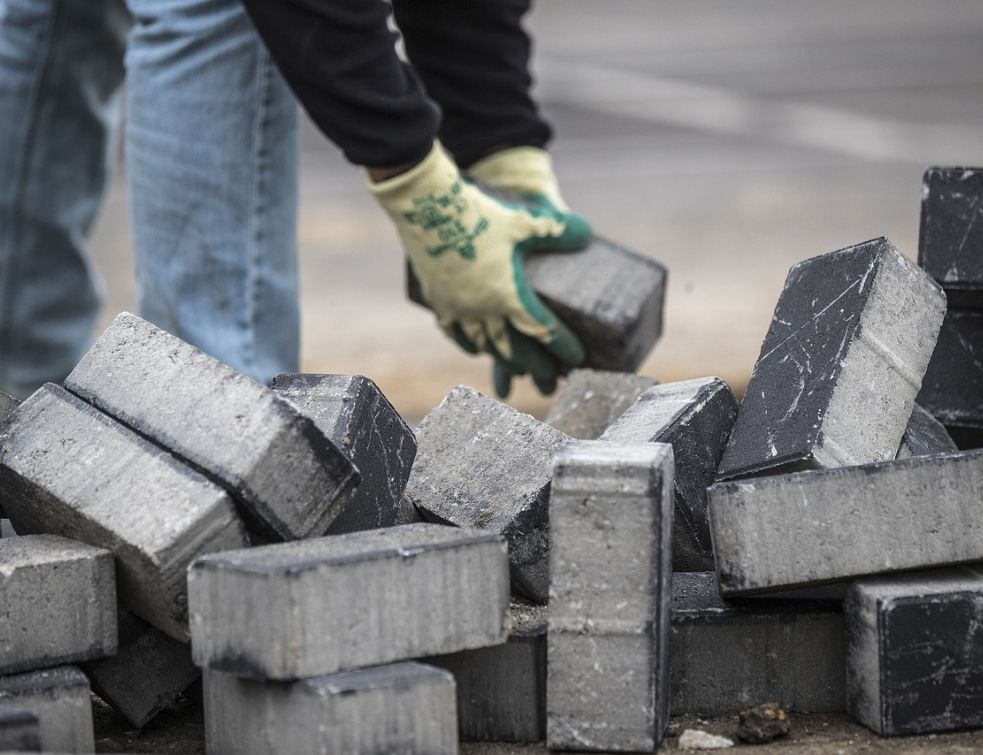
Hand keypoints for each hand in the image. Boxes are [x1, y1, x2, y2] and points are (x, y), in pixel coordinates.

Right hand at [370, 142, 588, 395]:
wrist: (427, 205)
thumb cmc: (481, 212)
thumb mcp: (526, 220)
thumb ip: (559, 230)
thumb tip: (588, 236)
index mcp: (509, 295)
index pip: (543, 329)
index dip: (563, 345)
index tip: (577, 358)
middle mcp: (483, 309)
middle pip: (513, 348)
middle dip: (534, 365)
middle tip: (550, 379)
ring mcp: (457, 307)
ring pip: (482, 343)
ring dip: (501, 357)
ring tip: (515, 368)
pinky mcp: (437, 299)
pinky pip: (452, 331)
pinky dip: (466, 342)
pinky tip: (473, 348)